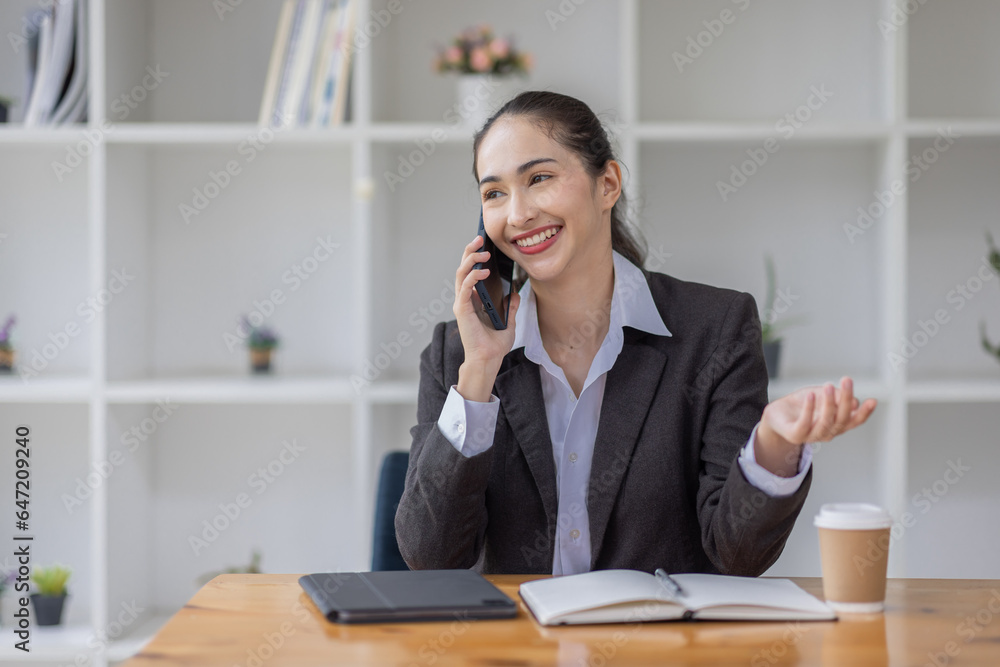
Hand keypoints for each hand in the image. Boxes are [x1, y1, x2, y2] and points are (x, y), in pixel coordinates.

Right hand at [452, 235, 519, 400]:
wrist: (488, 360)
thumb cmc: (494, 345)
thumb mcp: (508, 322)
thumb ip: (511, 307)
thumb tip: (516, 294)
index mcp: (474, 300)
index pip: (471, 273)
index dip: (475, 257)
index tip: (485, 245)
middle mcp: (465, 299)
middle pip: (463, 268)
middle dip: (470, 251)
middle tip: (480, 239)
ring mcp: (462, 303)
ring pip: (461, 274)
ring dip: (470, 260)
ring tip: (483, 253)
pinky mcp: (462, 309)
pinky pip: (465, 287)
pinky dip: (473, 277)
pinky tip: (484, 272)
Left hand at [756, 376, 876, 476]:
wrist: (776, 414)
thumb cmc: (803, 403)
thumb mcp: (821, 396)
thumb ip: (836, 397)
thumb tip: (853, 402)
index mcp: (836, 424)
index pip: (854, 421)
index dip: (864, 413)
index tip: (873, 400)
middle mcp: (827, 433)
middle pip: (841, 419)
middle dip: (846, 400)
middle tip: (847, 380)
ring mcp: (811, 436)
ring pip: (825, 422)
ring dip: (828, 403)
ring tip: (829, 385)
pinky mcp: (795, 435)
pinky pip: (804, 423)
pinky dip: (809, 409)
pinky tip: (811, 395)